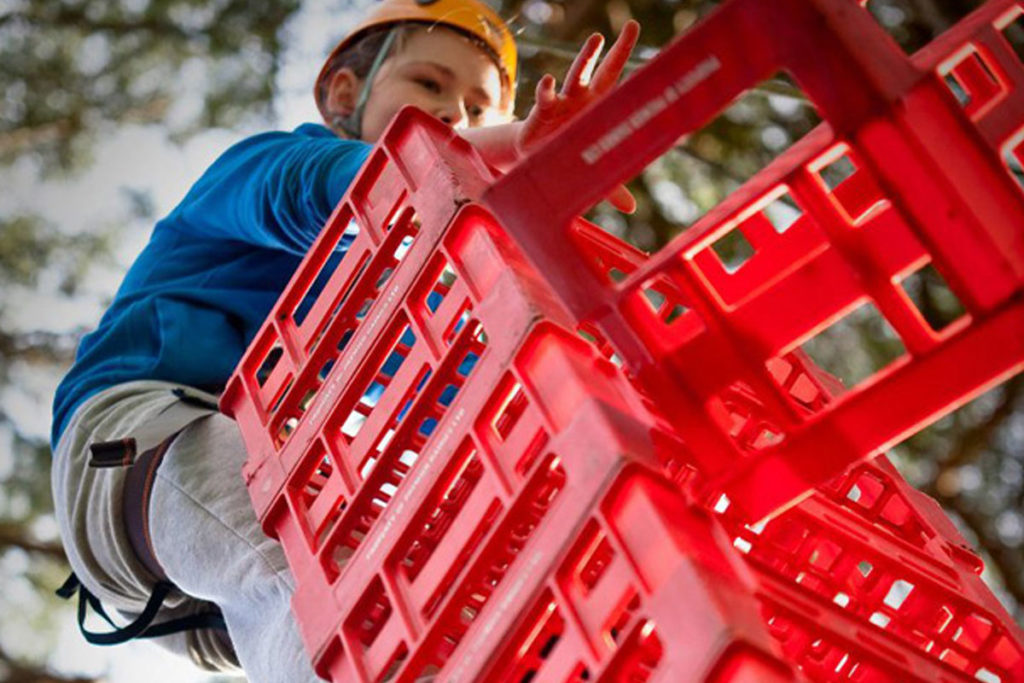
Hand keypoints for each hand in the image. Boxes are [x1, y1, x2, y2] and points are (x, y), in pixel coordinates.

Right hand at [517, 20, 639, 212]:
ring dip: (586, 58)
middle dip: (616, 49)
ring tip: (596, 39)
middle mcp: (581, 99)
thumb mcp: (588, 172)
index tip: (644, 41)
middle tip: (631, 26)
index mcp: (596, 107)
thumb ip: (611, 188)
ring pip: (575, 76)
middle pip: (601, 70)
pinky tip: (548, 82)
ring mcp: (561, 103)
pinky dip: (546, 90)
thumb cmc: (564, 157)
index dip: (628, 59)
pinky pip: (544, 98)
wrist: (532, 162)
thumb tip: (632, 209)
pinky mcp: (540, 113)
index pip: (616, 78)